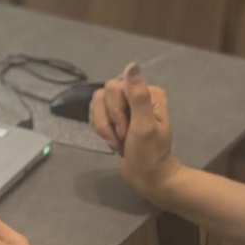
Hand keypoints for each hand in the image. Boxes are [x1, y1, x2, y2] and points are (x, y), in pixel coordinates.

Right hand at [89, 63, 182, 202]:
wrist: (148, 178)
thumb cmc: (150, 155)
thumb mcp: (145, 126)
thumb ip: (138, 96)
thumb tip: (132, 65)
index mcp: (149, 93)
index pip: (115, 88)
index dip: (115, 111)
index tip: (127, 131)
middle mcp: (136, 95)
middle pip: (103, 95)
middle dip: (109, 121)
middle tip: (123, 138)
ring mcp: (124, 106)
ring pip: (96, 104)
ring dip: (103, 127)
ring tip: (118, 142)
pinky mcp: (115, 117)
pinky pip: (95, 113)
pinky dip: (100, 129)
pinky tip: (113, 141)